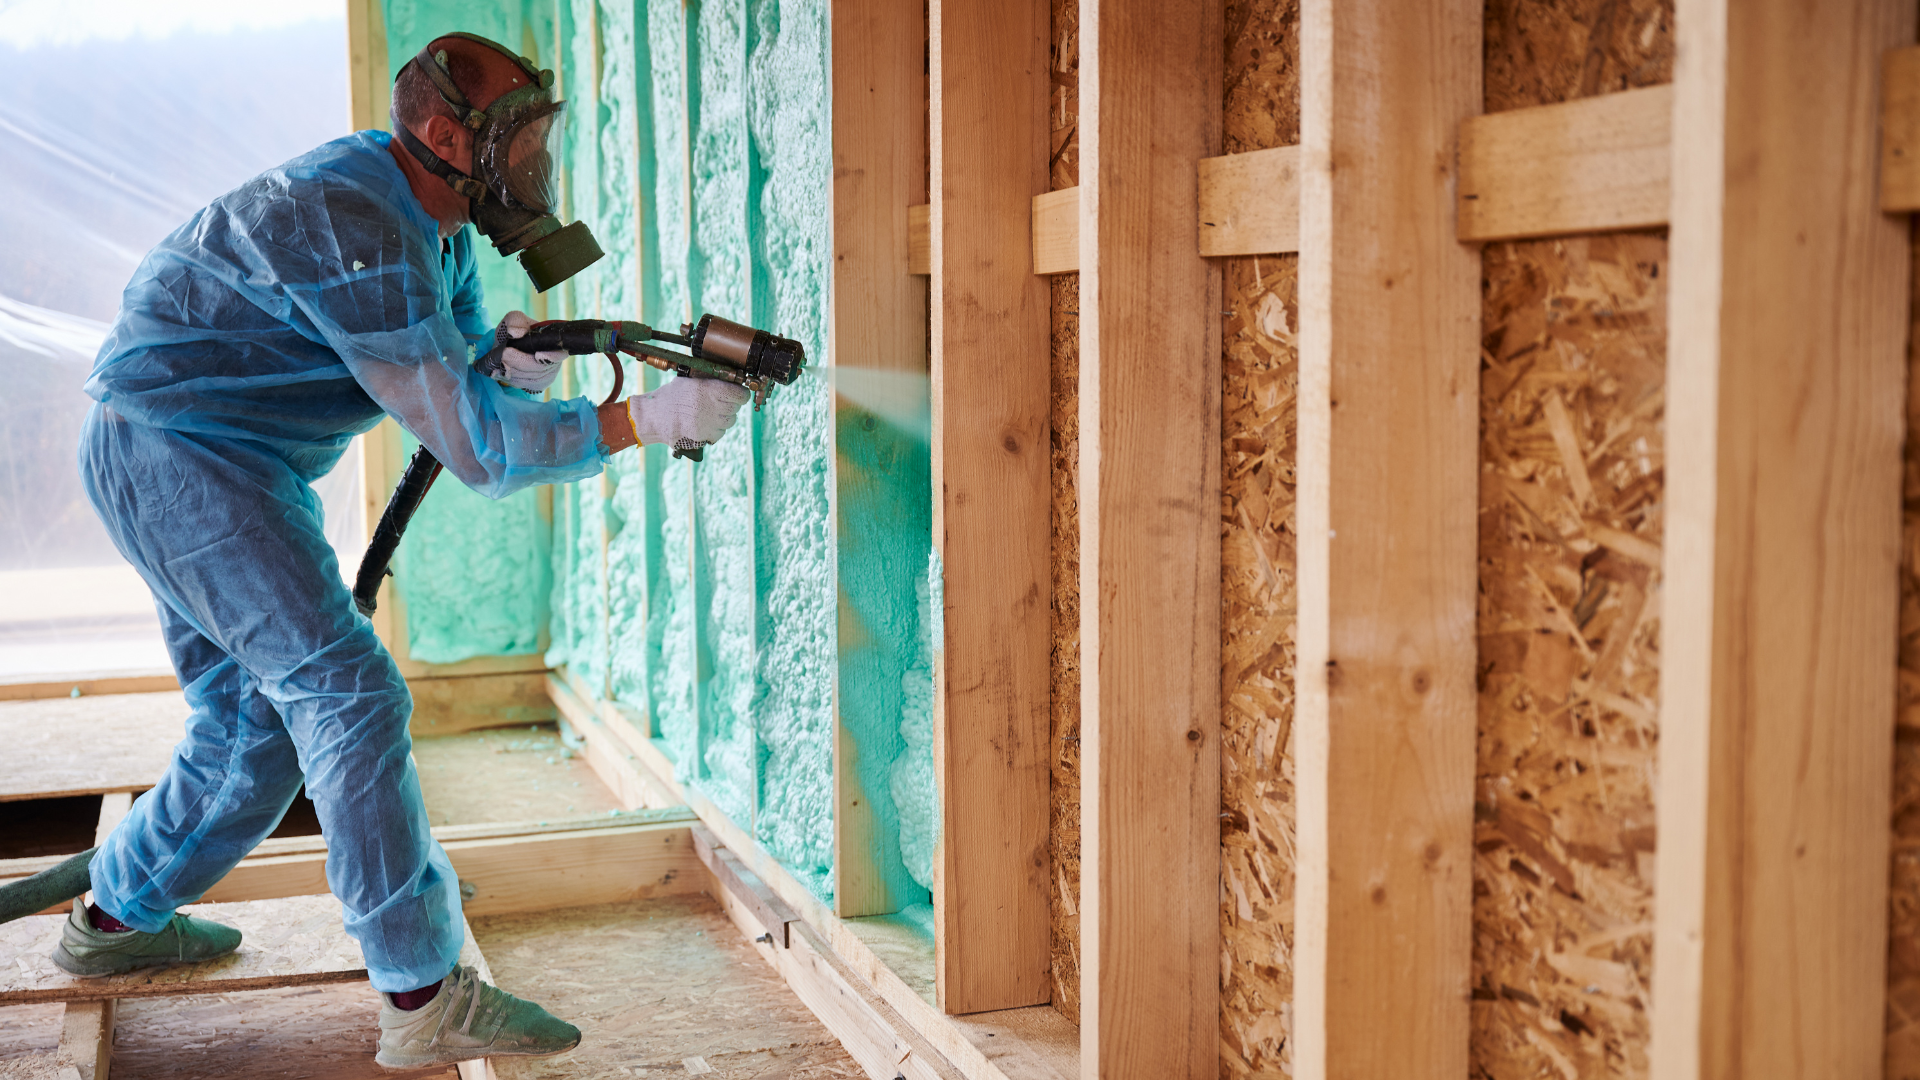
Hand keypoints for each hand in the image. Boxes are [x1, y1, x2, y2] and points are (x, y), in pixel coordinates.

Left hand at [491, 310, 565, 392]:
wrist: (510, 346)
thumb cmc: (515, 332)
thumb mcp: (514, 320)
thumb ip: (515, 321)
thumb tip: (516, 333)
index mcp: (554, 343)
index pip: (559, 354)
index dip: (551, 357)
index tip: (538, 355)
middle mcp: (555, 360)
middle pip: (540, 368)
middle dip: (519, 362)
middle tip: (504, 354)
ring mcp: (548, 374)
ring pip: (531, 378)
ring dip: (513, 371)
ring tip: (500, 362)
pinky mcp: (539, 384)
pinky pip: (526, 385)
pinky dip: (512, 379)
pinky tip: (502, 372)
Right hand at [627, 377, 750, 451]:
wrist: (654, 417)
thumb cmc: (671, 396)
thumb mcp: (690, 382)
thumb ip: (710, 383)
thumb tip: (730, 382)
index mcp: (709, 389)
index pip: (739, 394)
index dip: (741, 394)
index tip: (739, 394)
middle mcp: (712, 406)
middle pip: (735, 408)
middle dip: (732, 405)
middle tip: (722, 403)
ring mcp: (709, 423)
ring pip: (730, 421)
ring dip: (725, 417)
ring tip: (711, 413)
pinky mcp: (705, 436)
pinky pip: (720, 433)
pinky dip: (716, 429)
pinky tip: (705, 423)